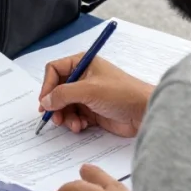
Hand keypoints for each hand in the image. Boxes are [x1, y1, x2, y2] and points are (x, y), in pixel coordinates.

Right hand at [38, 54, 152, 137]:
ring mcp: (87, 95)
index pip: (54, 70)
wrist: (145, 112)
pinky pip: (74, 116)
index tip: (45, 101)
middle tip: (54, 118)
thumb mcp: (89, 90)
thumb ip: (63, 94)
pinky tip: (81, 127)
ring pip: (64, 106)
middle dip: (55, 105)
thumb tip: (45, 101)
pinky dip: (74, 122)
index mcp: (82, 63)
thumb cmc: (122, 93)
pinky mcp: (92, 111)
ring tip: (73, 125)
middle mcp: (83, 78)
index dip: (47, 86)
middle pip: (57, 90)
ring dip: (65, 117)